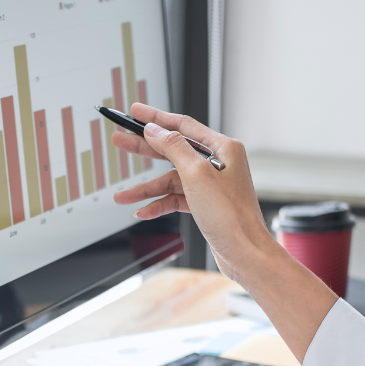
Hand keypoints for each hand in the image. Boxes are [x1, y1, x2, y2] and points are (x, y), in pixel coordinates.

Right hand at [111, 103, 269, 283]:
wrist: (244, 253)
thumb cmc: (231, 216)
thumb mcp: (197, 174)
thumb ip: (173, 148)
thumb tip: (155, 130)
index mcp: (222, 148)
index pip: (183, 125)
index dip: (156, 117)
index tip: (135, 112)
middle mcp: (218, 164)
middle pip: (173, 150)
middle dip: (144, 148)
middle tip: (120, 140)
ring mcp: (211, 185)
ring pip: (170, 180)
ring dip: (146, 189)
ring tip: (122, 196)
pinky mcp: (205, 205)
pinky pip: (176, 199)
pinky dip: (159, 204)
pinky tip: (143, 211)